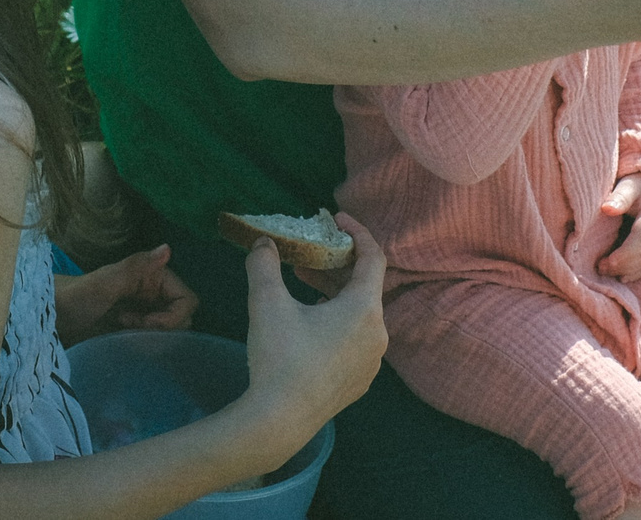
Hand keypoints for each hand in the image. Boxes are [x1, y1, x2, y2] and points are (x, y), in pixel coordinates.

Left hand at [51, 243, 198, 346]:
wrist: (53, 316)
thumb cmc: (77, 294)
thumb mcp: (105, 281)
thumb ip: (136, 267)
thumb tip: (167, 248)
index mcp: (154, 276)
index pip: (187, 300)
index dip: (174, 316)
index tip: (146, 323)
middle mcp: (155, 294)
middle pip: (183, 318)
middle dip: (163, 328)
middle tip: (130, 325)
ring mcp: (147, 312)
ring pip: (171, 333)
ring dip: (153, 337)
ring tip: (123, 330)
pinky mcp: (137, 330)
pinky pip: (156, 341)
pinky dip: (146, 345)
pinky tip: (123, 339)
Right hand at [236, 213, 387, 455]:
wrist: (279, 421)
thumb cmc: (279, 357)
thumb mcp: (266, 302)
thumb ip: (265, 264)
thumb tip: (263, 242)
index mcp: (364, 309)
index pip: (373, 257)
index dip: (357, 232)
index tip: (336, 219)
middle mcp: (378, 334)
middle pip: (365, 286)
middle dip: (337, 263)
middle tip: (310, 252)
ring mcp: (372, 362)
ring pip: (359, 313)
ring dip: (335, 292)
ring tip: (302, 283)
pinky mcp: (360, 381)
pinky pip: (356, 338)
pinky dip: (338, 319)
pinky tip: (308, 322)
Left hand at [596, 174, 640, 281]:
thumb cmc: (637, 188)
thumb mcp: (628, 187)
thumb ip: (619, 196)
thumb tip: (607, 208)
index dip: (627, 252)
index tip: (608, 261)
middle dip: (624, 265)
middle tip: (601, 268)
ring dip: (628, 271)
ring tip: (605, 271)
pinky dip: (636, 273)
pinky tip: (621, 276)